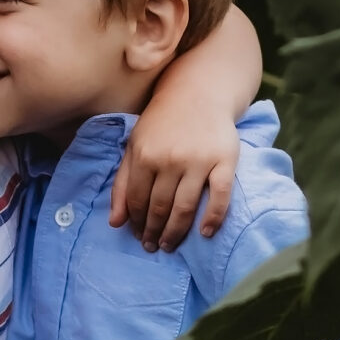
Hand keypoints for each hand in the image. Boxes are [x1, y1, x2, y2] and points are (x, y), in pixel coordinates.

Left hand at [109, 105, 238, 251]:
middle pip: (159, 207)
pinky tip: (205, 233)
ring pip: (184, 207)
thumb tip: (114, 223)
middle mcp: (169, 159)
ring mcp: (198, 161)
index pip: (136, 200)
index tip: (138, 236)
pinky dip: (213, 218)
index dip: (136, 222)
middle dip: (154, 232)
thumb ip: (122, 183)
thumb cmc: (162, 123)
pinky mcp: (224, 161)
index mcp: (144, 155)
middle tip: (153, 247)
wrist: (198, 92)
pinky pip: (219, 196)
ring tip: (170, 246)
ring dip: (176, 232)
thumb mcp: (134, 145)